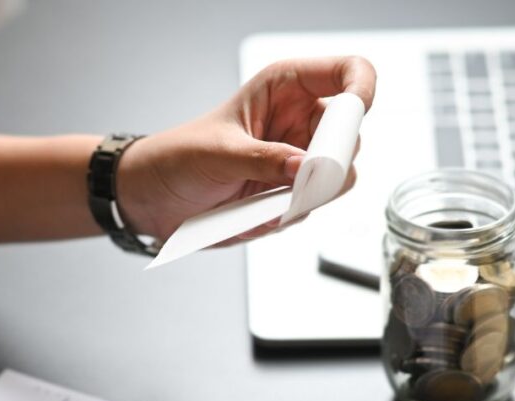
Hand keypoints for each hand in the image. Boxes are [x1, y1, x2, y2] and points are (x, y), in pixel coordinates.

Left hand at [117, 56, 375, 240]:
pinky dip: (287, 215)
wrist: (154, 198)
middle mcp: (300, 121)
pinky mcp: (291, 194)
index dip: (361, 92)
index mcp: (286, 87)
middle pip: (351, 135)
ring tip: (262, 199)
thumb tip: (306, 168)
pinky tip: (253, 212)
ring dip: (306, 195)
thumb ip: (265, 160)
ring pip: (338, 178)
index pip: (349, 73)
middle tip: (299, 178)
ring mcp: (299, 160)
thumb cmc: (178, 157)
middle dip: (330, 161)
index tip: (352, 120)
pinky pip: (312, 207)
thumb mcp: (219, 154)